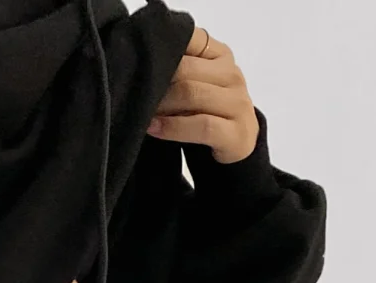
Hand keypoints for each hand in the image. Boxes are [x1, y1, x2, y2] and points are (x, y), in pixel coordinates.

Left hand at [146, 25, 258, 163]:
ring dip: (162, 105)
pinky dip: (173, 127)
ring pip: (192, 94)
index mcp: (222, 56)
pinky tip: (154, 129)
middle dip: (158, 83)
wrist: (237, 150)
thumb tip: (141, 68)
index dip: (163, 52)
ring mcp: (238, 103)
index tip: (140, 67)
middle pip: (186, 69)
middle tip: (138, 96)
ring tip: (144, 113)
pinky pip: (202, 125)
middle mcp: (232, 75)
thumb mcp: (194, 86)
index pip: (191, 39)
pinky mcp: (237, 133)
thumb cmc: (207, 114)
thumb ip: (179, 71)